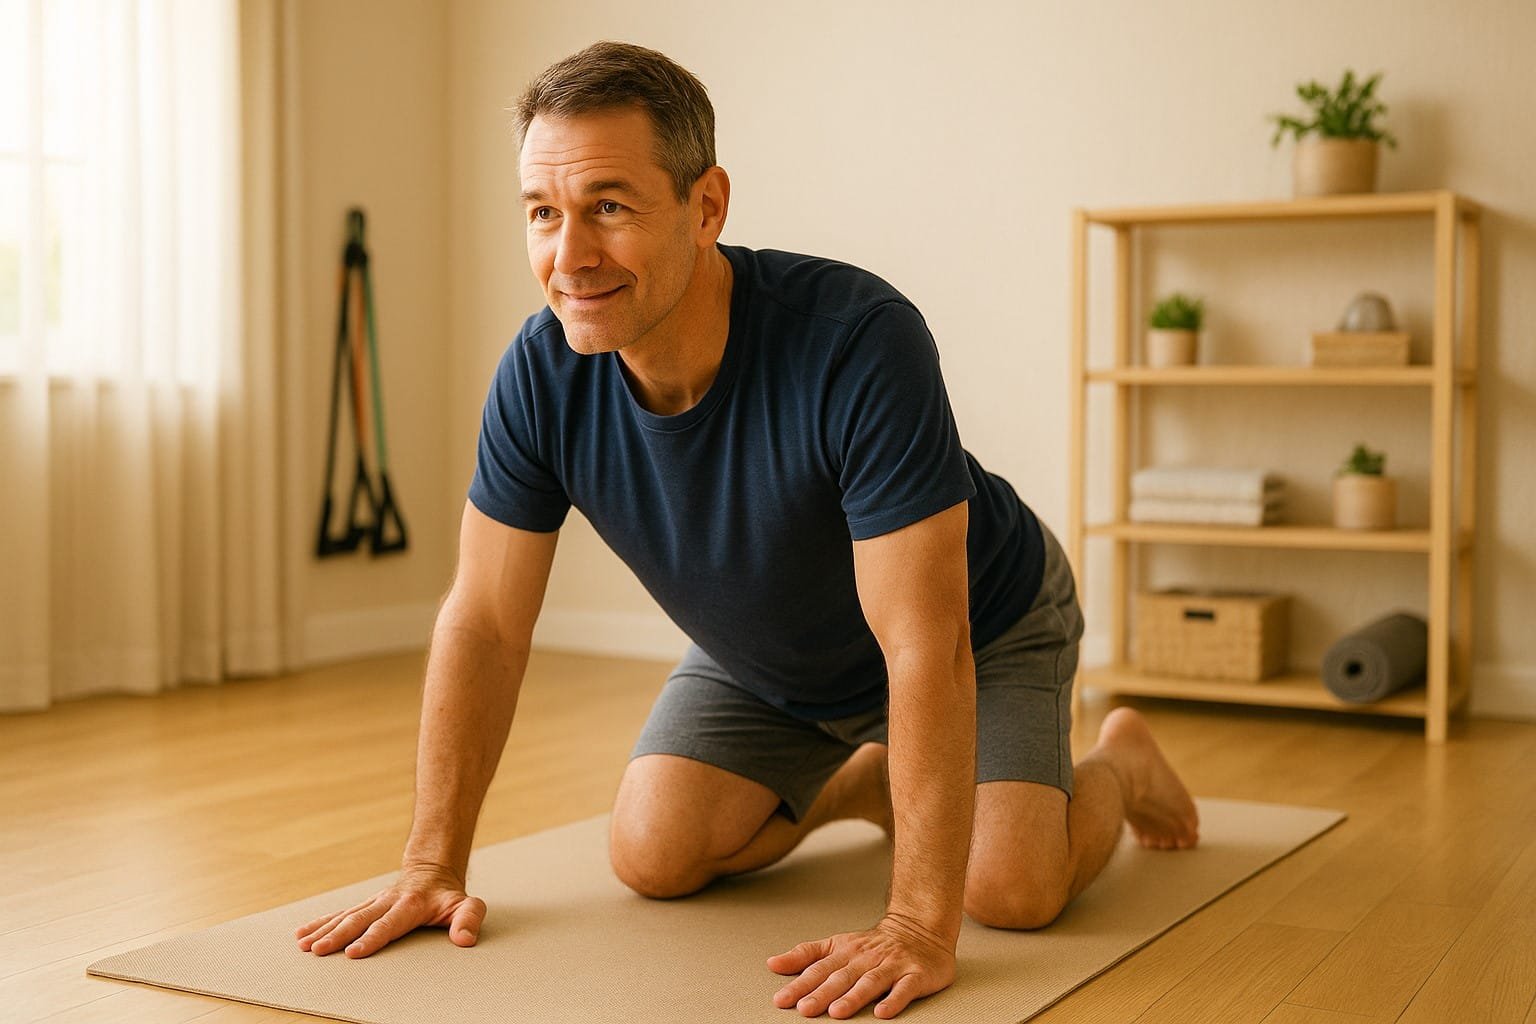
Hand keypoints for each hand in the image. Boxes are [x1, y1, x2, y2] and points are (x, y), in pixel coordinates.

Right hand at [294, 865, 486, 957]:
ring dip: (323, 930)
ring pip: (345, 916)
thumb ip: (469, 919)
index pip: (388, 924)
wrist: (432, 871)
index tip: (354, 952)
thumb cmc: (449, 896)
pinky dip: (320, 923)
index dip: (372, 938)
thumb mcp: (466, 905)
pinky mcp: (365, 906)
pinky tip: (302, 933)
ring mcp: (373, 903)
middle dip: (338, 935)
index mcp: (409, 905)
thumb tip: (466, 939)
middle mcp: (386, 902)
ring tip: (303, 945)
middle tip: (318, 950)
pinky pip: (340, 914)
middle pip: (359, 920)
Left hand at [766, 915, 956, 1018]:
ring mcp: (892, 966)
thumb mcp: (837, 944)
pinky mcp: (916, 975)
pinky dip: (894, 1000)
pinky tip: (882, 1013)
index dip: (800, 984)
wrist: (921, 928)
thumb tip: (772, 963)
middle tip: (804, 1009)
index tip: (782, 999)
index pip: (819, 968)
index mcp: (845, 951)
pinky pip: (904, 989)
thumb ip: (806, 955)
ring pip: (870, 982)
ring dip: (853, 997)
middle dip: (821, 993)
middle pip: (841, 977)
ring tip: (837, 1012)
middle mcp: (866, 958)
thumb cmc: (874, 945)